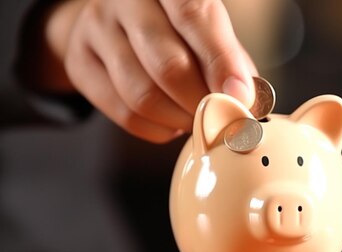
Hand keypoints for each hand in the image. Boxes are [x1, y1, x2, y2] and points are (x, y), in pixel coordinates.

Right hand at [51, 0, 257, 142]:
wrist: (117, 23)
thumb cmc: (178, 30)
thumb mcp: (210, 33)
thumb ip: (231, 61)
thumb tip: (247, 101)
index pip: (194, 16)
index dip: (221, 62)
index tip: (240, 98)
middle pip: (167, 65)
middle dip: (202, 103)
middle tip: (221, 119)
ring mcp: (96, 28)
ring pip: (142, 95)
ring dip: (179, 120)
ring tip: (198, 121)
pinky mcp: (79, 62)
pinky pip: (123, 113)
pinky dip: (157, 129)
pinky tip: (172, 122)